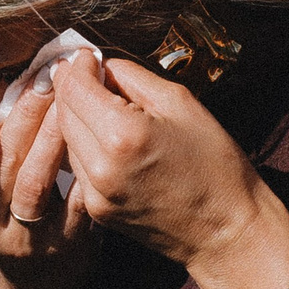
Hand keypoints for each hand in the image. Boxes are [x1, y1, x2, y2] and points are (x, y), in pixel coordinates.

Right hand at [0, 78, 97, 288]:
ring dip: (51, 137)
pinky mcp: (68, 244)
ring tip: (68, 104)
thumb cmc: (12, 217)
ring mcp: (29, 240)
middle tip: (46, 81)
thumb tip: (14, 84)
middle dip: (24, 117)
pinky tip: (94, 138)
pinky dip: (83, 168)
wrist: (41, 285)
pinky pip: (75, 201)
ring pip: (35, 184)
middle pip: (2, 166)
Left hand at [50, 52, 288, 288]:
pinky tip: (107, 139)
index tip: (89, 57)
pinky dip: (85, 146)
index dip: (77, 65)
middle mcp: (100, 166)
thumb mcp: (181, 103)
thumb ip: (133, 78)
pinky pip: (78, 167)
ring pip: (65, 140)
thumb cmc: (215, 164)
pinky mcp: (97, 210)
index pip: (74, 87)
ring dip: (76, 118)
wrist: (225, 231)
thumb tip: (102, 67)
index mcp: (123, 134)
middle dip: (72, 88)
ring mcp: (95, 193)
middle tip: (90, 74)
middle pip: (62, 112)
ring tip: (101, 105)